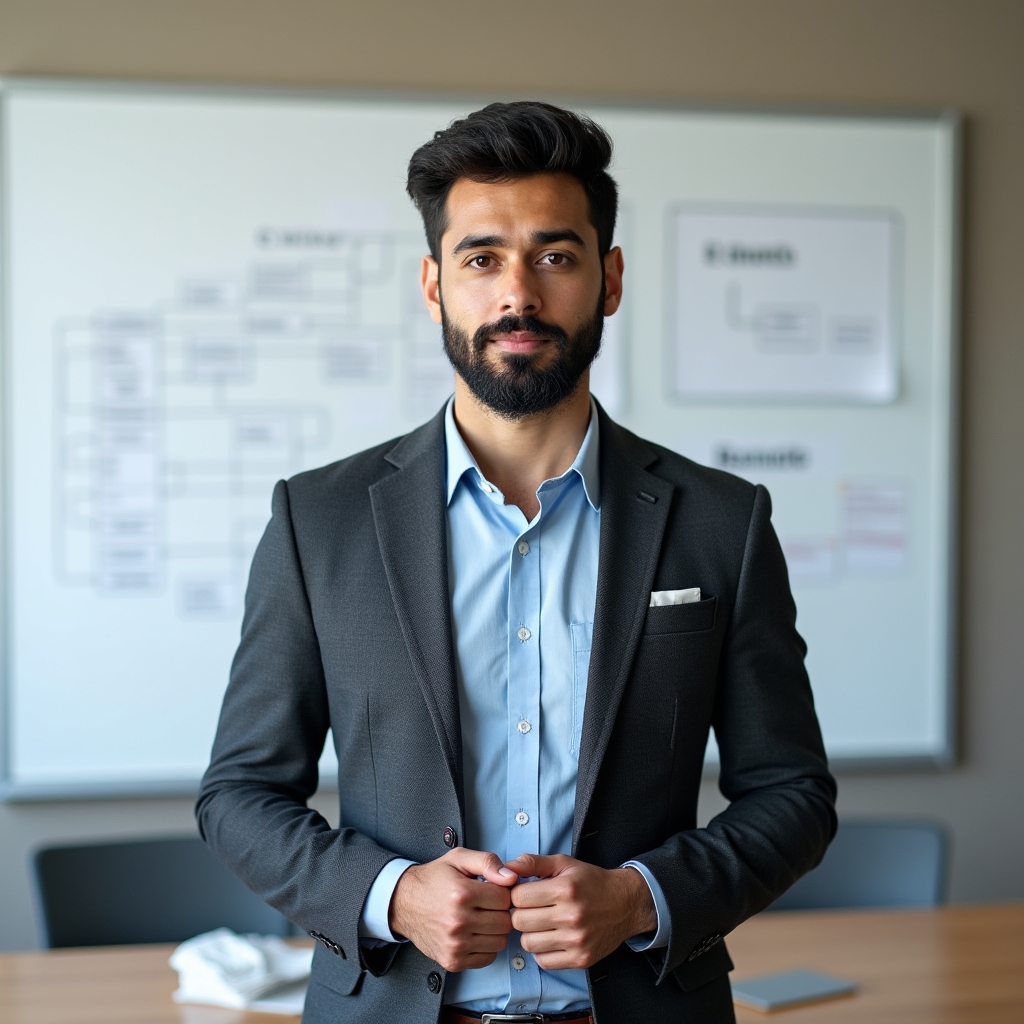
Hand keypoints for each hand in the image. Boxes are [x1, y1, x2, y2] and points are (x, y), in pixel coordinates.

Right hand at [389, 848, 518, 971]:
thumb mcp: (458, 858)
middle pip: (505, 922)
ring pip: (500, 941)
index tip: (492, 889)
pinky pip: (488, 958)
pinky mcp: (453, 961)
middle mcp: (458, 922)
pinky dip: (486, 946)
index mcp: (462, 894)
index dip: (502, 891)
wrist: (404, 903)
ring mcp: (455, 945)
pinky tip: (475, 933)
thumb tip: (511, 877)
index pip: (505, 898)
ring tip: (481, 917)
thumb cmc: (433, 880)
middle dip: (500, 911)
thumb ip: (488, 862)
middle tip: (487, 904)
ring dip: (495, 929)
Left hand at [505, 853, 656, 970]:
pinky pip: (544, 961)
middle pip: (519, 921)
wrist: (625, 903)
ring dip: (530, 933)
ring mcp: (576, 940)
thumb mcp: (564, 863)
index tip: (526, 893)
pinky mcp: (581, 959)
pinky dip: (542, 951)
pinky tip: (550, 938)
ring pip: (528, 943)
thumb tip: (506, 868)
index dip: (517, 894)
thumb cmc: (591, 881)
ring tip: (541, 923)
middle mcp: (571, 916)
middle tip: (531, 909)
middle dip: (520, 913)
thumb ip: (533, 863)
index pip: (518, 897)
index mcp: (565, 889)